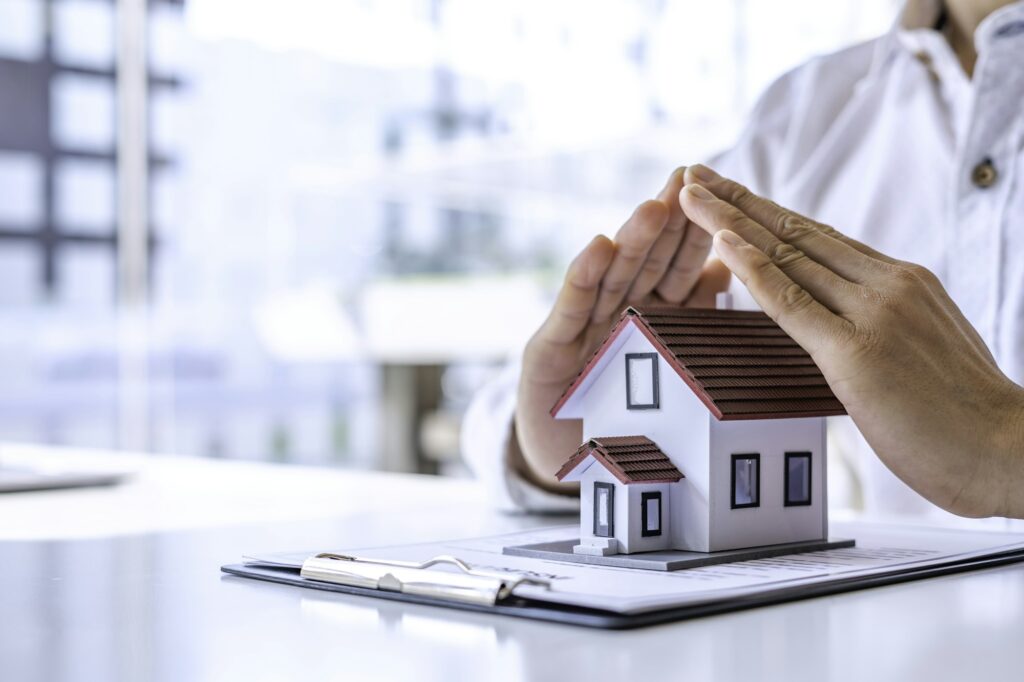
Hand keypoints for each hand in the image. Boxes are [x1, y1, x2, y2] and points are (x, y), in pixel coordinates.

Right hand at [514, 167, 731, 488]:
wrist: (561, 458)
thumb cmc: (614, 413)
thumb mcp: (658, 365)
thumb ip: (687, 315)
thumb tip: (728, 265)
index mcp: (649, 316)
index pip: (677, 267)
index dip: (696, 232)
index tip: (721, 192)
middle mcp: (614, 313)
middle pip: (646, 260)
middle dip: (666, 220)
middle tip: (687, 178)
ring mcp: (581, 327)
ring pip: (612, 277)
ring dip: (632, 240)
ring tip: (654, 207)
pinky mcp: (547, 348)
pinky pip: (571, 308)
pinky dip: (584, 277)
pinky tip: (599, 247)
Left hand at [678, 164, 1023, 518]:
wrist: (1010, 451)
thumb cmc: (966, 413)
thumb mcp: (922, 346)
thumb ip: (882, 322)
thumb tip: (844, 320)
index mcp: (901, 281)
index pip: (820, 238)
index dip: (770, 214)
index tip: (732, 193)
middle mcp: (886, 284)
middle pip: (796, 234)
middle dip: (739, 202)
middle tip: (693, 174)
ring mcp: (873, 314)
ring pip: (788, 256)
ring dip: (730, 220)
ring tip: (690, 191)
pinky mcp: (857, 353)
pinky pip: (792, 302)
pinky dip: (753, 269)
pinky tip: (721, 242)